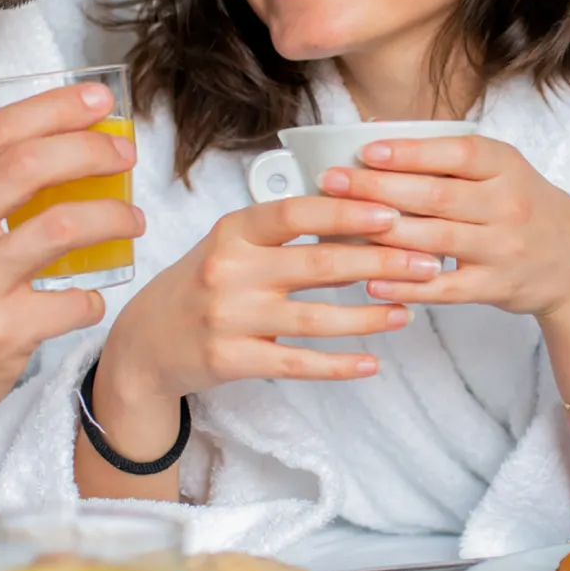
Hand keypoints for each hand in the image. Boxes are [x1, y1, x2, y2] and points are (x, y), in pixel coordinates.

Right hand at [0, 81, 143, 446]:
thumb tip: (59, 139)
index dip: (54, 108)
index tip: (99, 103)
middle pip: (28, 166)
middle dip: (90, 150)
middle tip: (124, 154)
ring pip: (62, 227)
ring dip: (112, 217)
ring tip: (132, 220)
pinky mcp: (1, 334)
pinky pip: (74, 300)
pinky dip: (95, 296)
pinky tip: (92, 296)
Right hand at [98, 196, 440, 411]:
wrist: (144, 345)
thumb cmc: (200, 285)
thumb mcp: (228, 245)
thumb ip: (280, 229)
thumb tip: (355, 205)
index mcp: (231, 231)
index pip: (294, 212)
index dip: (345, 211)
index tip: (392, 212)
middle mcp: (228, 270)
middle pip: (317, 263)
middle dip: (380, 262)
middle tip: (426, 262)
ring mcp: (228, 318)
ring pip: (315, 318)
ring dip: (369, 316)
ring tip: (408, 310)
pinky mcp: (230, 360)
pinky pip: (296, 363)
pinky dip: (338, 365)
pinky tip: (371, 363)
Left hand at [317, 133, 569, 320]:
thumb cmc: (519, 204)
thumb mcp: (500, 169)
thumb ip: (446, 155)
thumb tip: (372, 131)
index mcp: (507, 166)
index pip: (457, 154)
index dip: (411, 154)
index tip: (367, 152)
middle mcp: (509, 205)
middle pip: (436, 196)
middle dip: (378, 189)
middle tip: (334, 182)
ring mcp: (503, 248)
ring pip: (435, 240)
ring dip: (383, 234)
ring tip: (339, 225)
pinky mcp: (496, 286)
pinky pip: (445, 288)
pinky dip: (406, 285)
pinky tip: (371, 280)